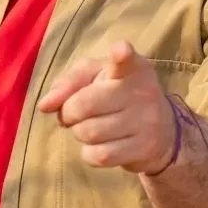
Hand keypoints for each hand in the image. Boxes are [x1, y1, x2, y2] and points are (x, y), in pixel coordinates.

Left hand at [36, 40, 176, 174]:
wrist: (163, 131)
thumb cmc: (118, 96)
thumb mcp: (96, 77)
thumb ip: (68, 82)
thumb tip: (45, 105)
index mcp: (133, 68)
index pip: (127, 60)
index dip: (121, 55)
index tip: (121, 51)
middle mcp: (143, 92)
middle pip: (84, 105)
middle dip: (69, 112)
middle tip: (75, 113)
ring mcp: (147, 122)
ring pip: (89, 132)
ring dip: (80, 132)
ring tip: (92, 127)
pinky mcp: (144, 149)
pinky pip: (99, 156)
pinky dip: (90, 153)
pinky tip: (101, 145)